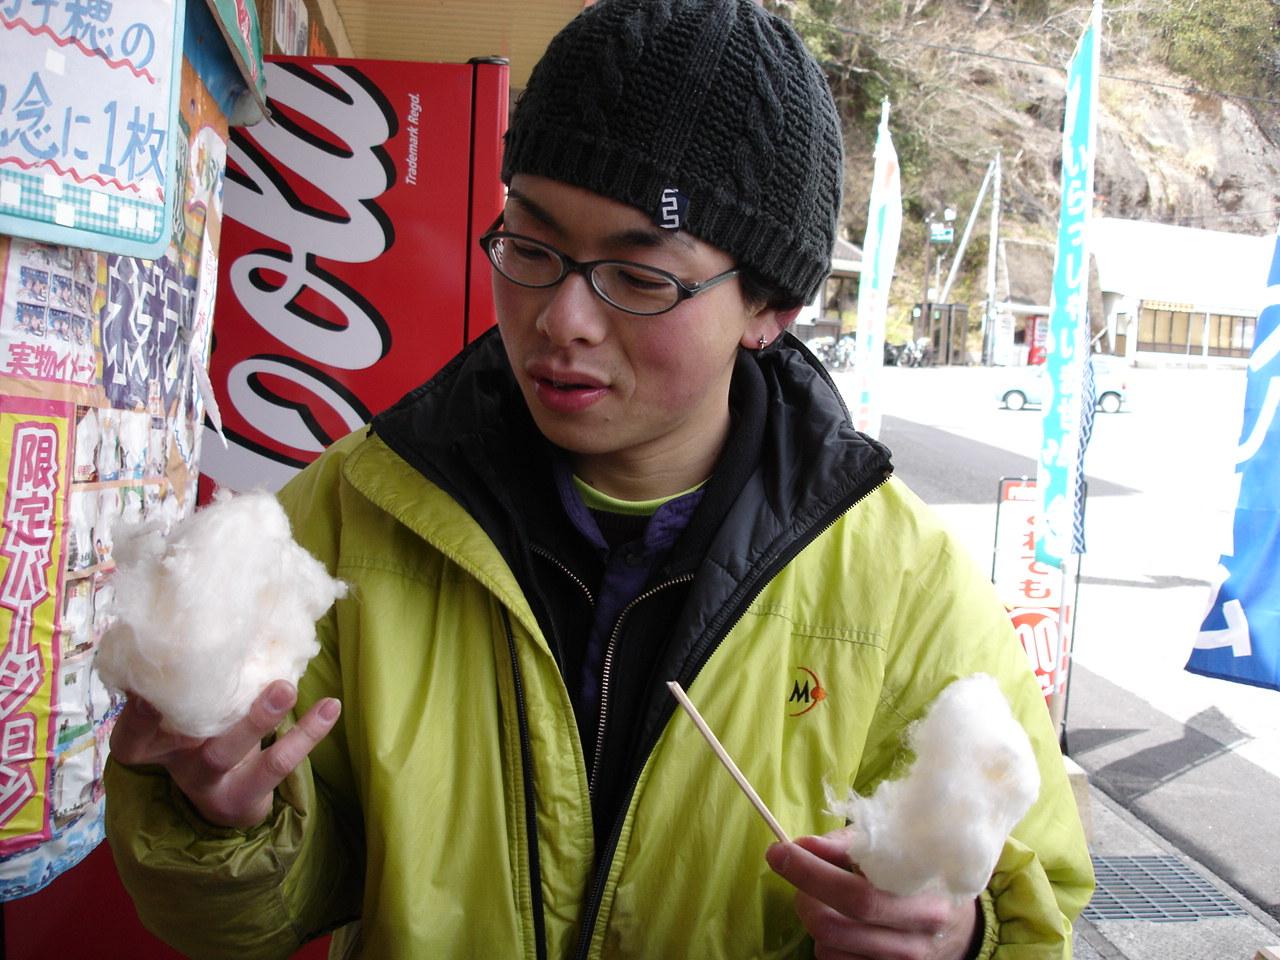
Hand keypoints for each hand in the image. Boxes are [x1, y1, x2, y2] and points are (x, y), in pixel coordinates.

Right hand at [109, 680, 340, 828]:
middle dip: (204, 707)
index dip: (138, 714)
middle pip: (185, 739)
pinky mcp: (245, 794)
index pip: (133, 731)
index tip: (150, 686)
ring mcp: (210, 782)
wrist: (224, 798)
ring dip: (259, 720)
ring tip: (287, 689)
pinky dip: (307, 733)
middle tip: (238, 675)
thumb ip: (185, 676)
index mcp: (149, 742)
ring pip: (229, 754)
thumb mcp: (183, 710)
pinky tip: (330, 707)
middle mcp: (176, 764)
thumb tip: (203, 613)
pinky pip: (278, 764)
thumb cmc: (200, 733)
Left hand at [766, 827, 977, 959]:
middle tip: (797, 874)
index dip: (811, 873)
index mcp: (922, 900)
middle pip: (833, 927)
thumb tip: (803, 844)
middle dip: (803, 896)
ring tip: (826, 898)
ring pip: (826, 950)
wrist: (958, 927)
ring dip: (813, 919)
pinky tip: (840, 923)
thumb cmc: (920, 876)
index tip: (780, 851)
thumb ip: (850, 845)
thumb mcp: (897, 849)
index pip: (856, 894)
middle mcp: (914, 943)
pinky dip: (825, 942)